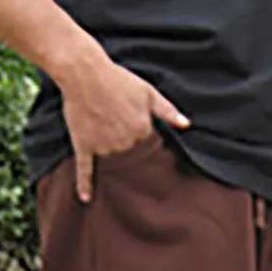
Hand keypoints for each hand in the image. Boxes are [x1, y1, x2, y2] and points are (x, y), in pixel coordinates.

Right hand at [59, 42, 188, 202]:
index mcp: (142, 130)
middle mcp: (124, 142)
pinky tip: (85, 198)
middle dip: (128, 146)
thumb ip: (168, 111)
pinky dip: (84, 184)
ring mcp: (104, 146)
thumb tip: (187, 125)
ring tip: (105, 132)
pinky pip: (85, 169)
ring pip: (111, 158)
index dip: (143, 136)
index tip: (138, 129)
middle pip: (130, 153)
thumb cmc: (119, 79)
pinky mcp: (84, 146)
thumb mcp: (148, 91)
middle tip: (119, 129)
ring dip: (110, 153)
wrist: (84, 72)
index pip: (148, 144)